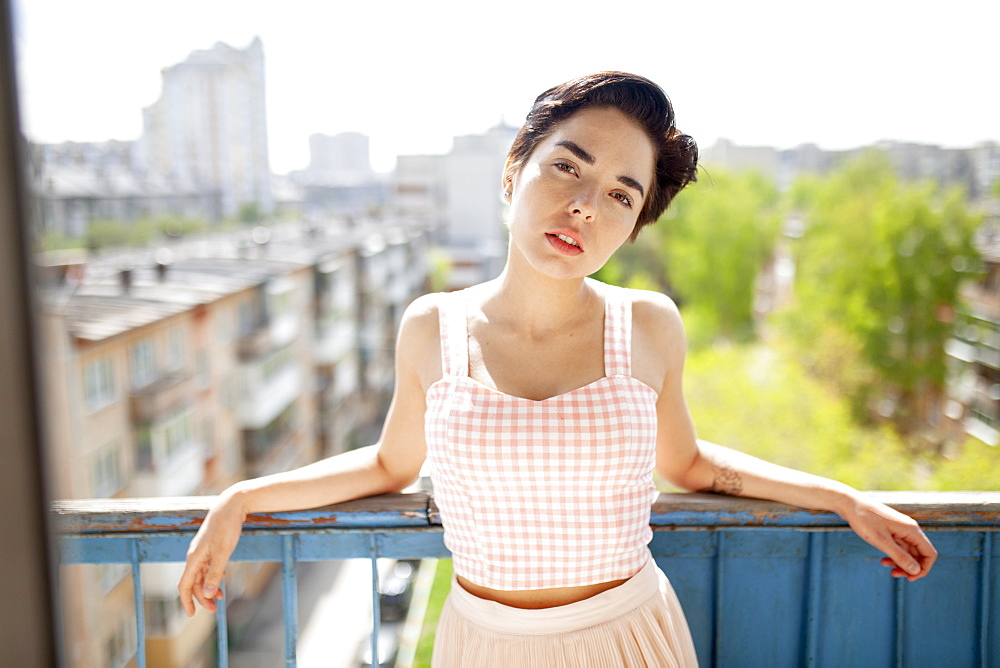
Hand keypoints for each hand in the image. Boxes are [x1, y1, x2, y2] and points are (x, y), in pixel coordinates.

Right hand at [177, 491, 246, 615]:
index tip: (192, 615)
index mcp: (194, 558)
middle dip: (202, 597)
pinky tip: (222, 579)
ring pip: (202, 574)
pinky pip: (208, 566)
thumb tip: (208, 594)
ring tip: (221, 597)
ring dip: (209, 587)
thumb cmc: (226, 527)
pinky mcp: (210, 546)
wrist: (230, 505)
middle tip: (214, 610)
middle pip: (194, 582)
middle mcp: (195, 555)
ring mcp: (202, 551)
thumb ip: (215, 573)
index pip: (185, 585)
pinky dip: (214, 575)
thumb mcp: (223, 552)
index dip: (186, 601)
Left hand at [841, 495, 936, 581]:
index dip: (923, 568)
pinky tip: (883, 560)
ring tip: (885, 566)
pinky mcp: (892, 530)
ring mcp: (901, 529)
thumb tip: (916, 571)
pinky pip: (899, 546)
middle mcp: (909, 529)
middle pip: (919, 554)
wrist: (849, 503)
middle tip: (894, 574)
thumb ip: (899, 556)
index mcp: (911, 530)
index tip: (909, 578)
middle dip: (909, 567)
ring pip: (908, 552)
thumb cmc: (864, 519)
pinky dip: (893, 555)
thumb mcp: (881, 541)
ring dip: (900, 562)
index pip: (929, 553)